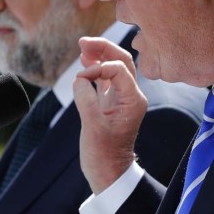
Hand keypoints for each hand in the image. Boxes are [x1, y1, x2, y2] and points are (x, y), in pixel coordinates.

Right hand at [73, 36, 147, 193]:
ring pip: (114, 67)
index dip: (98, 68)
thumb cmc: (103, 153)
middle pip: (121, 61)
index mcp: (133, 99)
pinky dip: (96, 68)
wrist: (108, 172)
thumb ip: (85, 99)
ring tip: (83, 47)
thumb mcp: (92, 126)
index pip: (118, 69)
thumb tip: (79, 78)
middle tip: (83, 41)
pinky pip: (106, 78)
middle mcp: (131, 95)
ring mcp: (122, 98)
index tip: (80, 80)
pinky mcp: (111, 102)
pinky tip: (85, 61)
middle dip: (103, 48)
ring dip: (100, 55)